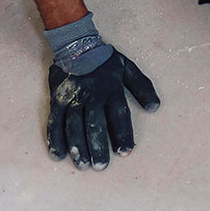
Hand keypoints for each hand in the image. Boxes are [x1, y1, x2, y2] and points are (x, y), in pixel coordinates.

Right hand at [46, 50, 160, 168]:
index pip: (118, 115)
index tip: (126, 152)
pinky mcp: (56, 100)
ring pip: (73, 126)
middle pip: (94, 124)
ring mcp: (72, 97)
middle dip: (97, 146)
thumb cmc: (105, 60)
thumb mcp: (128, 68)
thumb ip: (142, 86)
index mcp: (110, 88)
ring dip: (78, 147)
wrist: (76, 44)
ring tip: (83, 166)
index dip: (122, 134)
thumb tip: (155, 107)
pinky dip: (55, 139)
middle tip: (101, 166)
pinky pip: (55, 122)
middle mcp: (91, 94)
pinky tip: (59, 155)